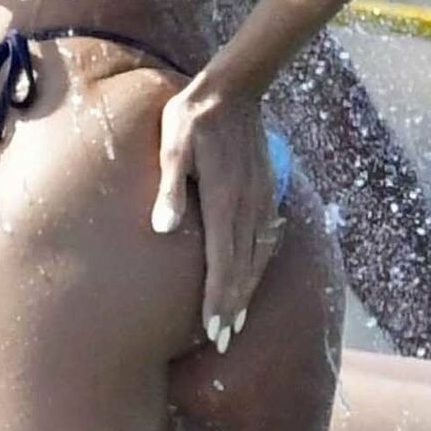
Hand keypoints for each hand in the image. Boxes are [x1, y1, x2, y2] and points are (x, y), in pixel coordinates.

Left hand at [153, 80, 281, 352]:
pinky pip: (267, 240)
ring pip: (258, 257)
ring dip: (247, 291)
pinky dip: (259, 266)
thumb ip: (170, 186)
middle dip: (233, 306)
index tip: (213, 330)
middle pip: (242, 267)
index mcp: (224, 198)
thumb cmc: (191, 117)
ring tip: (236, 322)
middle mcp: (248, 205)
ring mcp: (261, 199)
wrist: (234, 89)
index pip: (223, 260)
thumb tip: (163, 228)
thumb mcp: (172, 144)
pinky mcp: (266, 192)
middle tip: (222, 341)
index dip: (218, 298)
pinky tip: (252, 279)